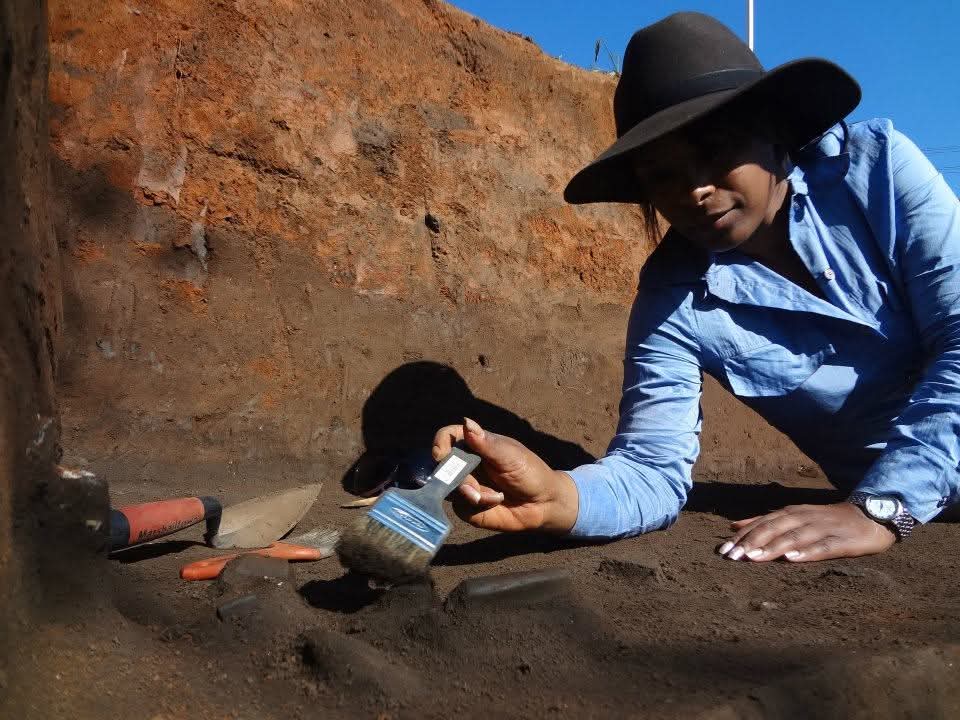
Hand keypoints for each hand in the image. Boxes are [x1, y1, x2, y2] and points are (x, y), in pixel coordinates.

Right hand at [432, 418, 578, 532]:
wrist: (544, 503)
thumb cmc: (530, 472)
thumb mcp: (510, 455)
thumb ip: (486, 443)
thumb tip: (466, 422)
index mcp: (475, 445)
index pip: (447, 437)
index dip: (440, 444)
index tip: (441, 454)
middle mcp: (466, 465)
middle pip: (442, 465)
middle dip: (456, 476)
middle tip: (472, 486)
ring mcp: (466, 486)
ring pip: (449, 488)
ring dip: (469, 492)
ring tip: (494, 495)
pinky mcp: (469, 507)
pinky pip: (460, 507)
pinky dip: (476, 505)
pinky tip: (495, 502)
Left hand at [717, 502, 895, 561]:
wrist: (871, 516)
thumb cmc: (827, 520)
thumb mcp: (794, 516)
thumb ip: (766, 521)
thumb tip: (734, 526)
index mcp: (792, 512)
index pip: (762, 522)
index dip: (742, 535)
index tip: (723, 549)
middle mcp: (804, 517)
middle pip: (774, 528)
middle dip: (752, 542)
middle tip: (733, 556)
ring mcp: (823, 528)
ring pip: (794, 537)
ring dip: (772, 547)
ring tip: (754, 558)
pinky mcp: (842, 541)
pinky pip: (822, 547)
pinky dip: (806, 552)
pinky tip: (792, 559)